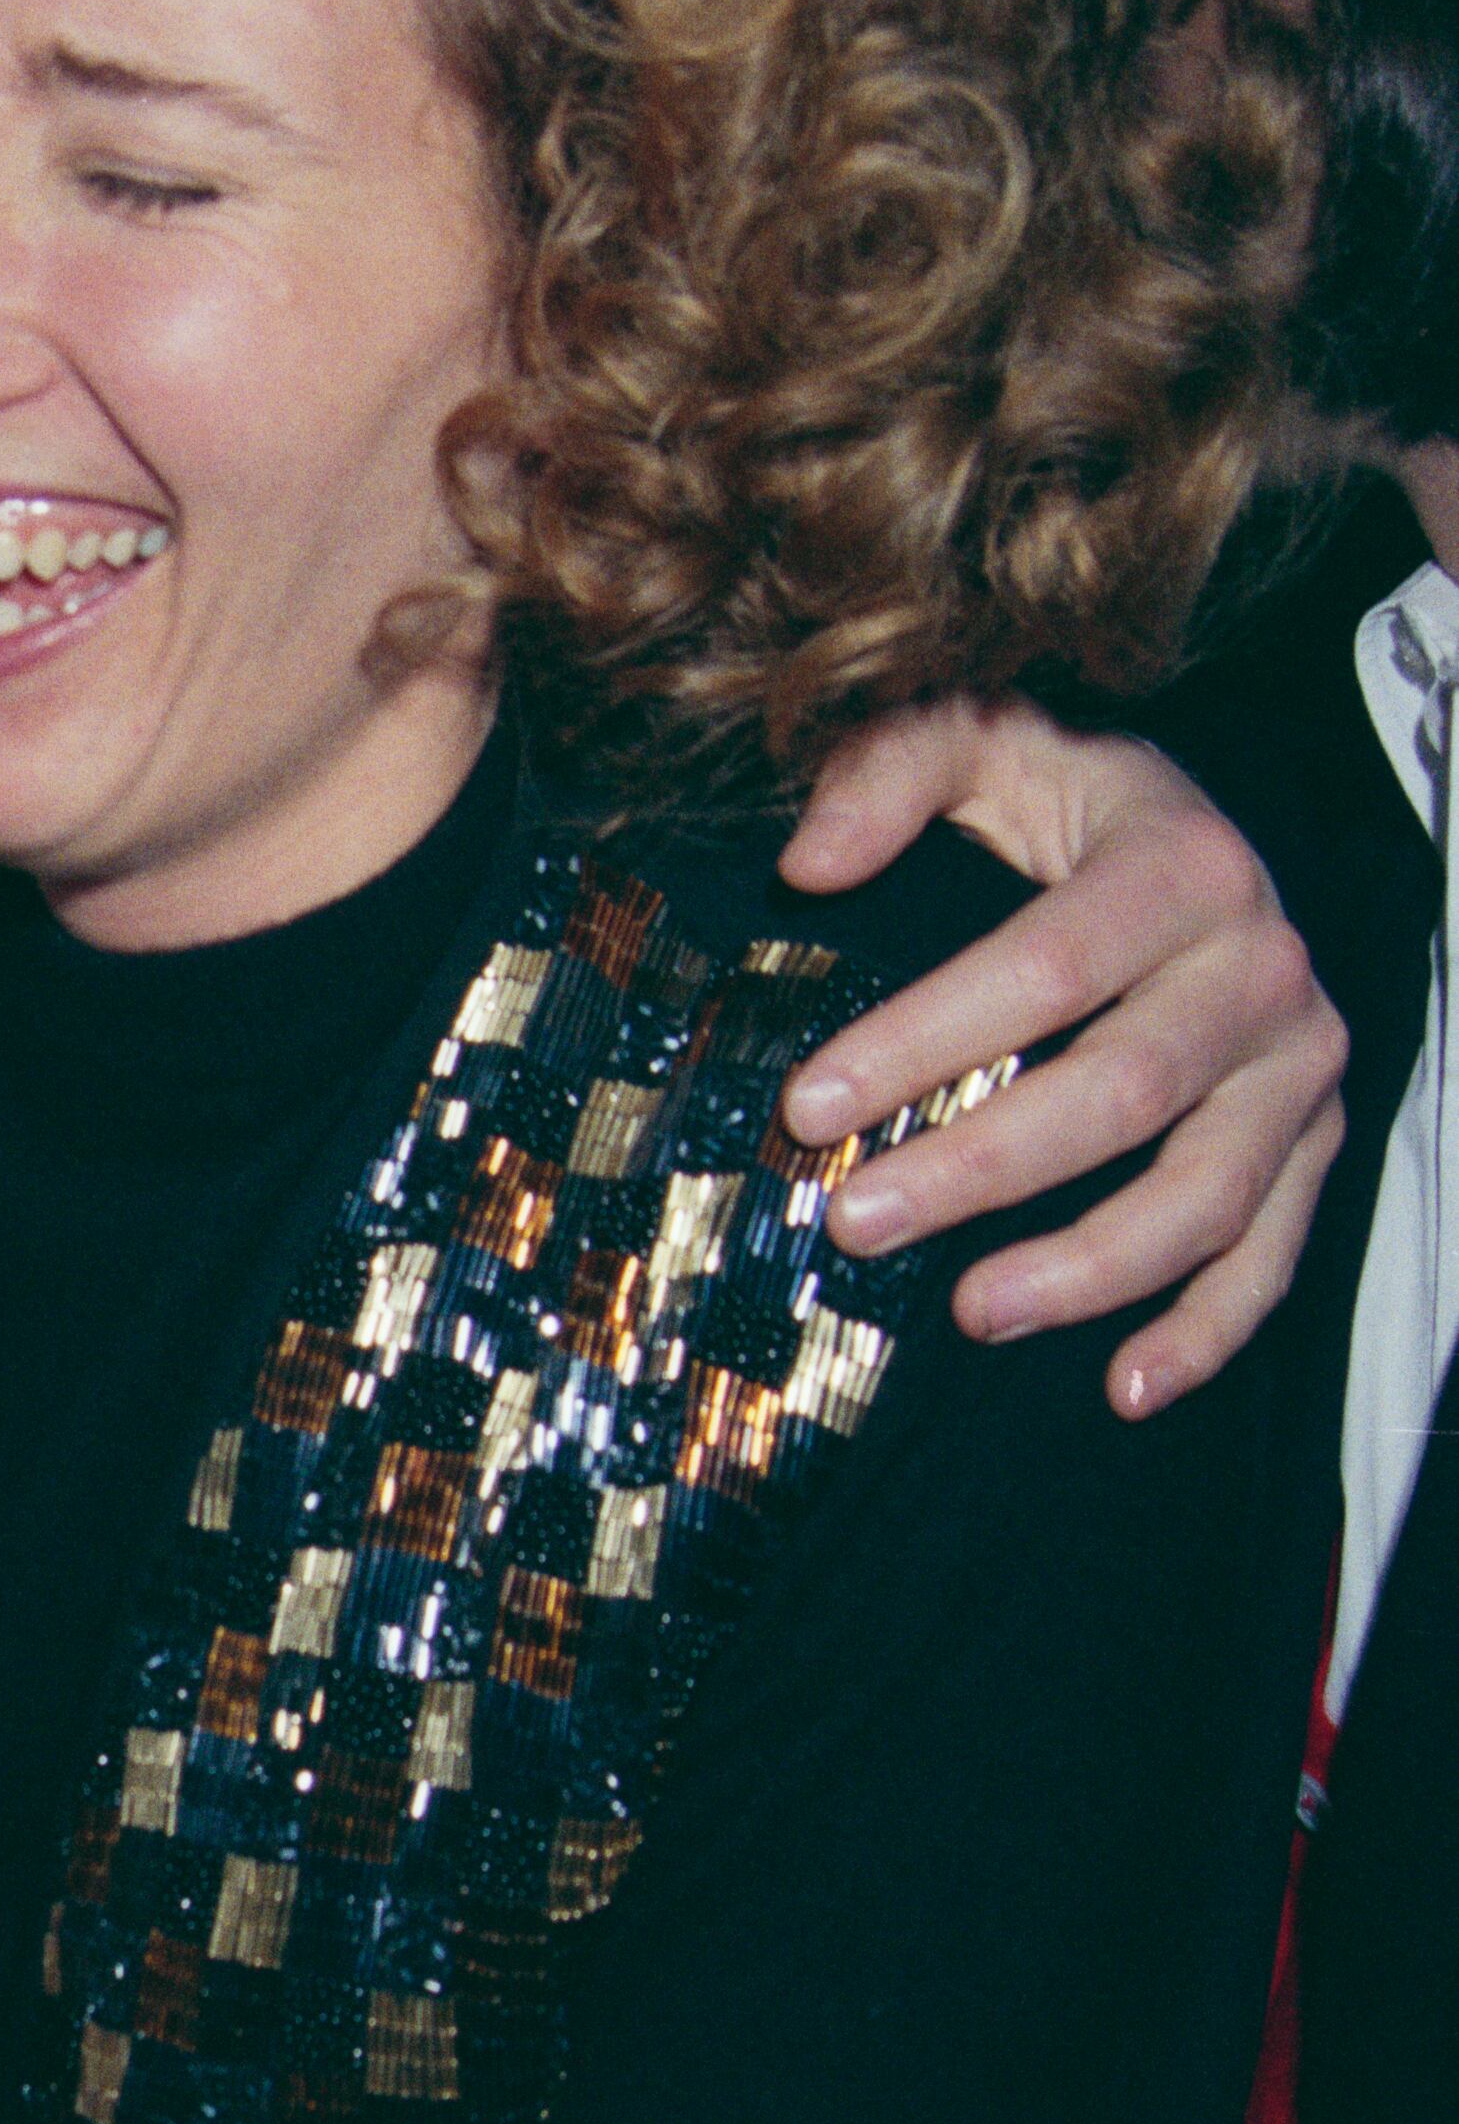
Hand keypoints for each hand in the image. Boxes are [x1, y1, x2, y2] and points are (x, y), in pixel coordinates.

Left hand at [777, 702, 1341, 1411]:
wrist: (1201, 836)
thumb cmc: (1066, 800)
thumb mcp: (986, 740)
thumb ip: (892, 772)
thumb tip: (809, 864)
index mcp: (1180, 865)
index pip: (1050, 967)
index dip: (927, 1039)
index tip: (810, 1104)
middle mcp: (1261, 965)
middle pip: (1122, 1092)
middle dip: (980, 1169)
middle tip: (856, 1220)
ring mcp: (1297, 1064)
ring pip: (1207, 1191)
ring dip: (1087, 1268)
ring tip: (969, 1313)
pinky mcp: (1314, 1138)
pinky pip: (1274, 1252)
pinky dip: (1207, 1329)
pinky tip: (1123, 1383)